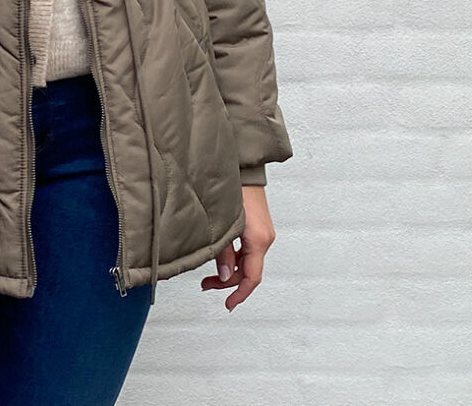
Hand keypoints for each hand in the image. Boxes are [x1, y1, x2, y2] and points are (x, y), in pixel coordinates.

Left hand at [201, 185, 274, 310]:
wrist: (245, 166)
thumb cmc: (234, 189)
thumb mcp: (225, 223)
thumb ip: (224, 251)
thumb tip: (225, 276)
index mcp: (258, 240)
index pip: (251, 277)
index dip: (239, 294)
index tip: (227, 305)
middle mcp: (265, 238)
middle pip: (249, 271)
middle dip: (228, 282)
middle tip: (206, 284)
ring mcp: (263, 232)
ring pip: (248, 261)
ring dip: (230, 269)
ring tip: (208, 273)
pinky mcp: (258, 225)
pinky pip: (248, 249)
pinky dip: (235, 257)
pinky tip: (220, 255)